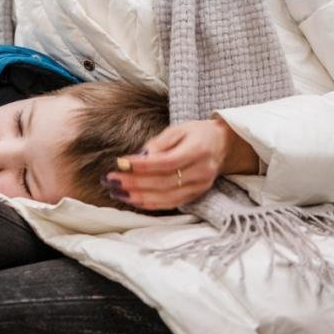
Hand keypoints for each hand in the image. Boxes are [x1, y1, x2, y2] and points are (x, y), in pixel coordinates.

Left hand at [104, 117, 258, 210]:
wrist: (222, 145)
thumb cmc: (196, 133)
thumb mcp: (177, 129)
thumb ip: (158, 144)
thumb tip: (137, 159)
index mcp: (197, 151)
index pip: (166, 162)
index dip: (142, 165)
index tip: (120, 162)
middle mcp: (201, 172)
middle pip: (164, 182)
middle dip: (134, 183)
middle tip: (111, 180)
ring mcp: (200, 187)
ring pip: (166, 197)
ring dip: (138, 197)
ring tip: (116, 192)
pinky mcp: (196, 196)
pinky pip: (171, 204)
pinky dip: (150, 204)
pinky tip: (132, 199)